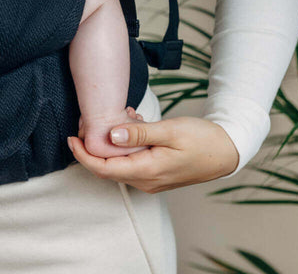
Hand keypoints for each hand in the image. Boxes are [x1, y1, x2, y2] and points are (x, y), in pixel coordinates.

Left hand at [67, 116, 238, 192]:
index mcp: (147, 171)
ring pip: (119, 164)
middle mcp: (146, 181)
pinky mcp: (156, 175)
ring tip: (121, 117)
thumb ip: (139, 133)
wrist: (226, 152)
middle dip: (94, 146)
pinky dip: (125, 145)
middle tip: (91, 120)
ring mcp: (151, 180)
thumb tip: (111, 135)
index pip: (103, 168)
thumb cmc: (202, 139)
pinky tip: (135, 125)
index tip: (71, 138)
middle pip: (108, 168)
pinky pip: (131, 163)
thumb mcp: (170, 130)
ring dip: (112, 143)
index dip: (83, 155)